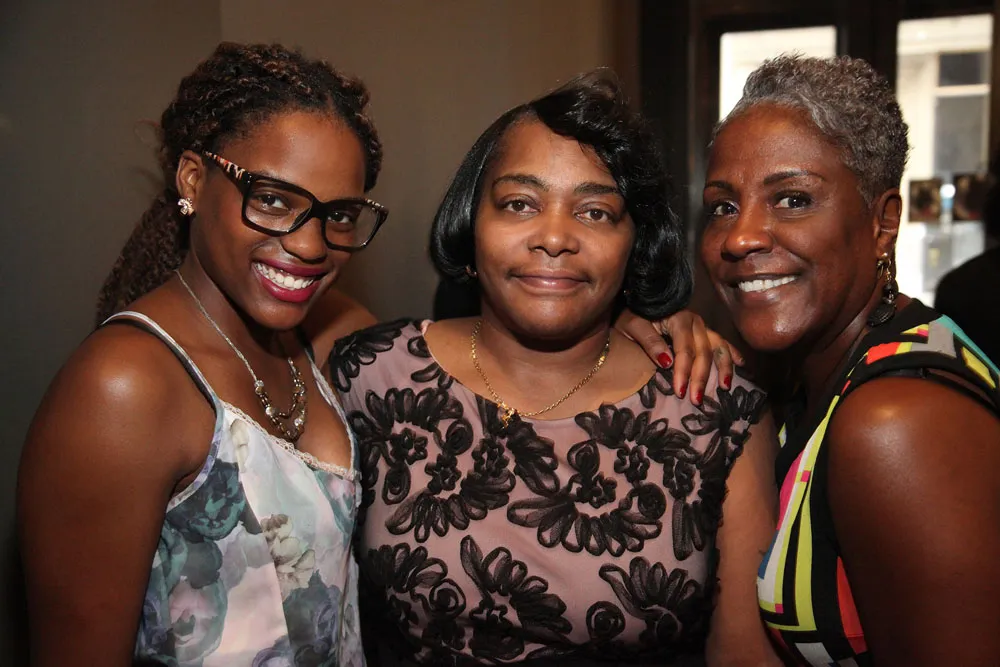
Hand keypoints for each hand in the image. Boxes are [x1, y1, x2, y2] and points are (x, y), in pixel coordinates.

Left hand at [615, 309, 743, 404]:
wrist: (638, 301)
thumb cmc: (633, 316)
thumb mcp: (633, 326)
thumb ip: (650, 342)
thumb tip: (668, 362)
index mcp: (678, 318)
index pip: (684, 349)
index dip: (684, 371)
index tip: (680, 391)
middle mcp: (695, 321)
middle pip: (703, 351)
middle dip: (701, 377)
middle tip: (696, 400)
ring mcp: (702, 326)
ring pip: (718, 347)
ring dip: (723, 368)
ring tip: (725, 387)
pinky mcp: (705, 331)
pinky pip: (723, 342)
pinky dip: (732, 353)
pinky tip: (742, 365)